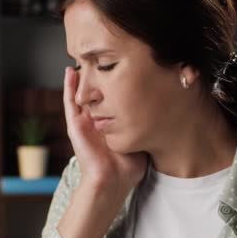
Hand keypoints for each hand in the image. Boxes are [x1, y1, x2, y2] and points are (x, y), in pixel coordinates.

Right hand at [63, 66, 147, 197]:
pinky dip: (68, 87)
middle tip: (99, 56)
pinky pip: (70, 102)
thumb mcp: (140, 138)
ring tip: (81, 58)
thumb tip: (167, 109)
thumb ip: (146, 124)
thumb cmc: (128, 167)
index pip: (110, 98)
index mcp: (109, 124)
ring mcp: (84, 122)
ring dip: (80, 77)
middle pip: (94, 92)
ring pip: (80, 94)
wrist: (112, 182)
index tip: (121, 64)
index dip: (113, 82)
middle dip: (96, 76)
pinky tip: (69, 72)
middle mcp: (95, 121)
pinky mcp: (75, 126)